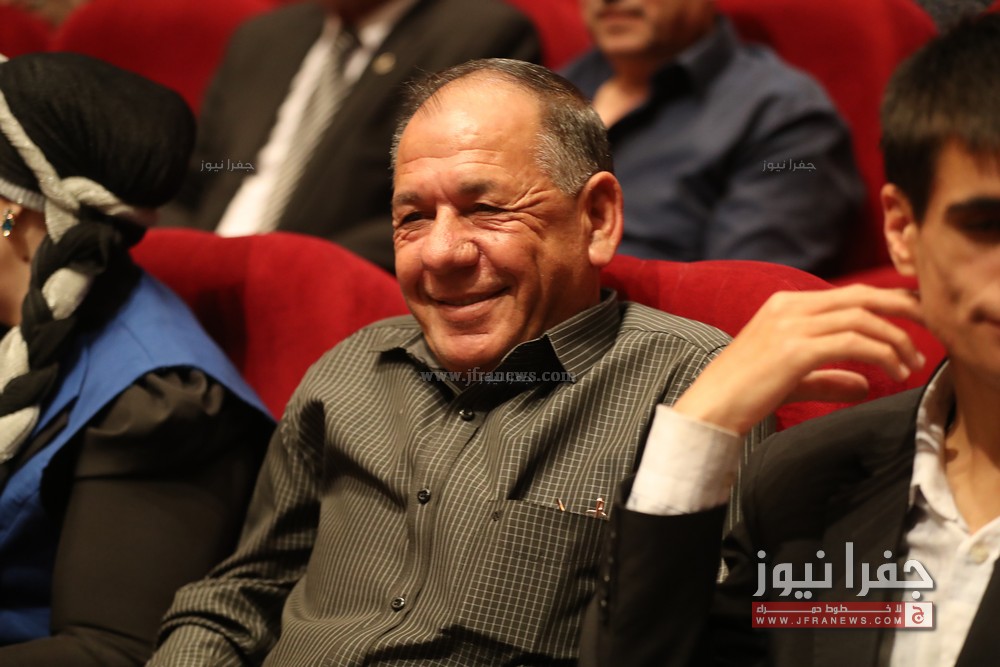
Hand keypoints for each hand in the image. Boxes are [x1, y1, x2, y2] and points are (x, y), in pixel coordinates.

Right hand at [673, 285, 925, 434]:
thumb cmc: (745, 394)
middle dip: (902, 308)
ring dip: (896, 339)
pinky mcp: (795, 349)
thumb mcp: (792, 380)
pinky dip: (882, 354)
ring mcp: (791, 325)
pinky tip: (894, 372)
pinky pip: (853, 342)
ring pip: (862, 318)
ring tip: (913, 362)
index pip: (848, 294)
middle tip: (930, 326)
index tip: (913, 318)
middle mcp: (789, 307)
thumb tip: (866, 385)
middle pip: (861, 296)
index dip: (887, 302)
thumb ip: (828, 378)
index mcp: (785, 305)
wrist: (711, 407)